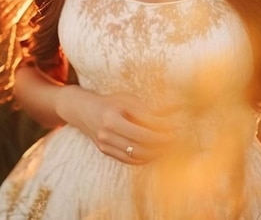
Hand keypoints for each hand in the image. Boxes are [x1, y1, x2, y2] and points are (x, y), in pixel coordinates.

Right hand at [56, 86, 177, 164]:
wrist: (85, 110)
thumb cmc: (111, 102)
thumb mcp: (128, 100)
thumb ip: (146, 112)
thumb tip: (169, 120)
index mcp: (112, 118)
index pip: (142, 131)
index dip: (161, 133)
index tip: (175, 130)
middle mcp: (106, 134)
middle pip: (139, 146)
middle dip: (160, 146)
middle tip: (174, 141)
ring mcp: (104, 145)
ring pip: (134, 156)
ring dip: (153, 154)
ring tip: (167, 148)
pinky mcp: (105, 151)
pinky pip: (128, 160)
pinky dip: (143, 158)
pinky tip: (154, 152)